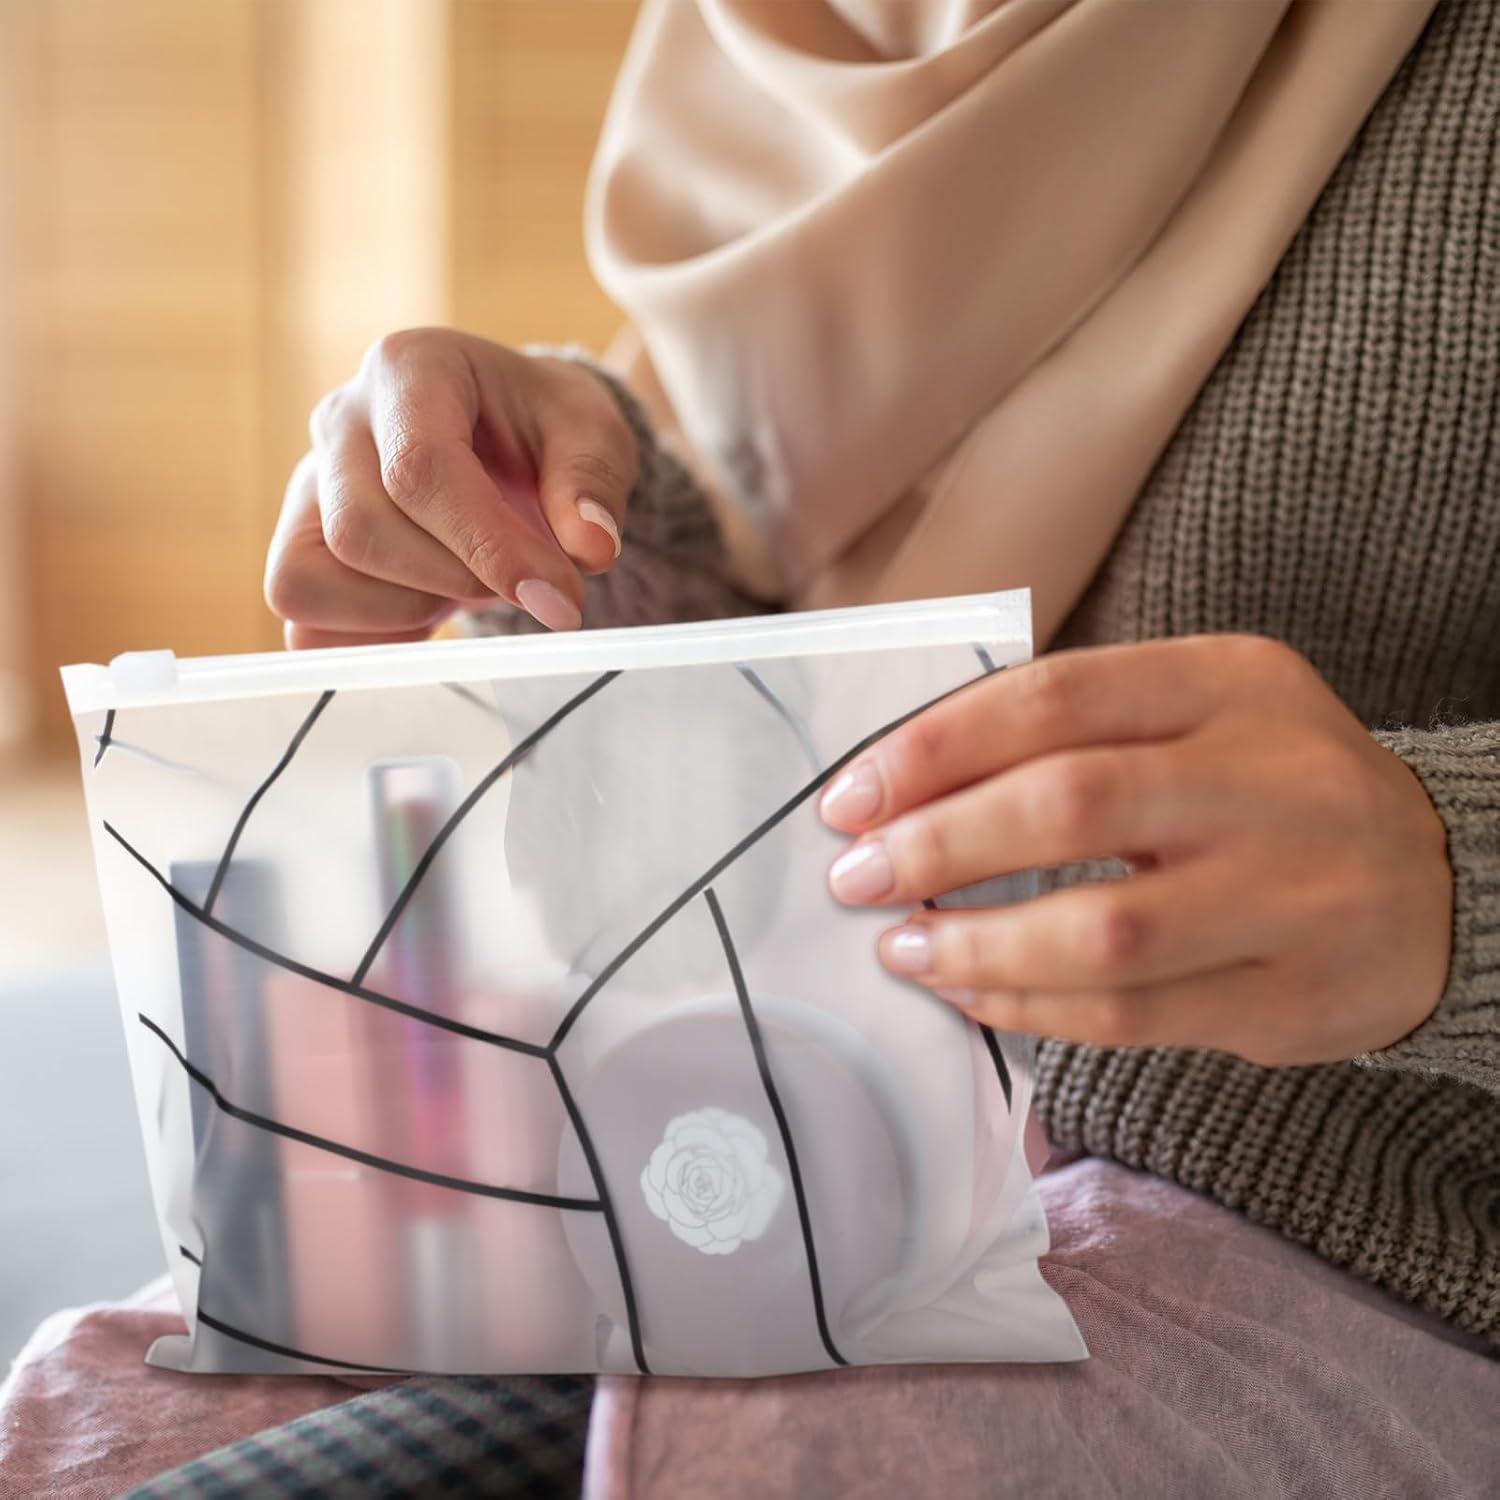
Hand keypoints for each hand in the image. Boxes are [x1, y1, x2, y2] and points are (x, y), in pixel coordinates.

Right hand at [264, 329, 635, 647]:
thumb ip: (594, 483)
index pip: (419, 468)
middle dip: (456, 579)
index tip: (560, 597)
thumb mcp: (593, 432)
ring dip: (409, 608)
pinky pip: (304, 622)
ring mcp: (308, 487)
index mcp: (409, 370)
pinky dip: (371, 640)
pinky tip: (430, 615)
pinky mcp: (299, 550)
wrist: (511, 442)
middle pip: (359, 529)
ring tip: (470, 580)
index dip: (489, 546)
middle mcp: (339, 420)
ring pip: (315, 580)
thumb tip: (591, 550)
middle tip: (526, 584)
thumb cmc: (544, 430)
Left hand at [818, 635, 1452, 1066]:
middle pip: (1070, 804)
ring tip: (902, 949)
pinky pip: (1132, 1013)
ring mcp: (1294, 892)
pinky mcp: (1294, 996)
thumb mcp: (1201, 716)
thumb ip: (1078, 733)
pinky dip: (1031, 1007)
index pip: (1053, 698)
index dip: (933, 750)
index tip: (851, 797)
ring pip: (1101, 928)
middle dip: (937, 844)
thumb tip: (907, 787)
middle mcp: (1272, 777)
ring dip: (975, 945)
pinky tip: (972, 993)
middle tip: (856, 877)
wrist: (1446, 883)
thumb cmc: (1271, 791)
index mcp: (1232, 682)